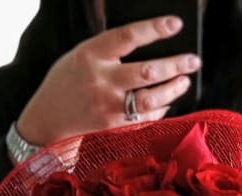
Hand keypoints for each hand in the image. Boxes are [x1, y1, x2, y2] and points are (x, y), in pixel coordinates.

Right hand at [16, 15, 200, 146]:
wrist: (48, 119)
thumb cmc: (69, 81)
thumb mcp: (81, 55)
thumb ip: (109, 49)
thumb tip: (148, 42)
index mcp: (90, 55)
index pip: (127, 37)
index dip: (154, 29)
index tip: (176, 24)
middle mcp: (100, 81)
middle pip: (146, 72)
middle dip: (175, 65)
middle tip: (193, 60)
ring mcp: (108, 106)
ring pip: (150, 98)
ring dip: (173, 89)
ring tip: (185, 81)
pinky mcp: (114, 126)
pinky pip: (145, 117)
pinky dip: (160, 109)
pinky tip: (168, 100)